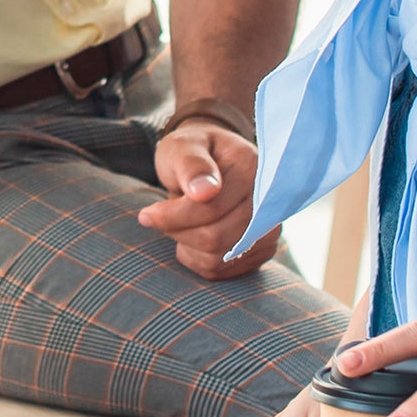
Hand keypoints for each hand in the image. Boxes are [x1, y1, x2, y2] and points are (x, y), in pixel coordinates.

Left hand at [139, 121, 276, 279]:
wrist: (211, 163)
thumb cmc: (191, 151)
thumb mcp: (182, 147)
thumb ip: (192, 165)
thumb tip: (204, 192)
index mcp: (252, 167)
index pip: (212, 208)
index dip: (174, 216)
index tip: (147, 214)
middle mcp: (270, 200)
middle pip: (216, 236)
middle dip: (178, 230)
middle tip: (157, 217)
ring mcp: (270, 228)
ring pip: (219, 257)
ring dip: (186, 244)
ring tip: (177, 223)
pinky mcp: (261, 249)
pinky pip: (224, 269)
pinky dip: (197, 258)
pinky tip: (191, 236)